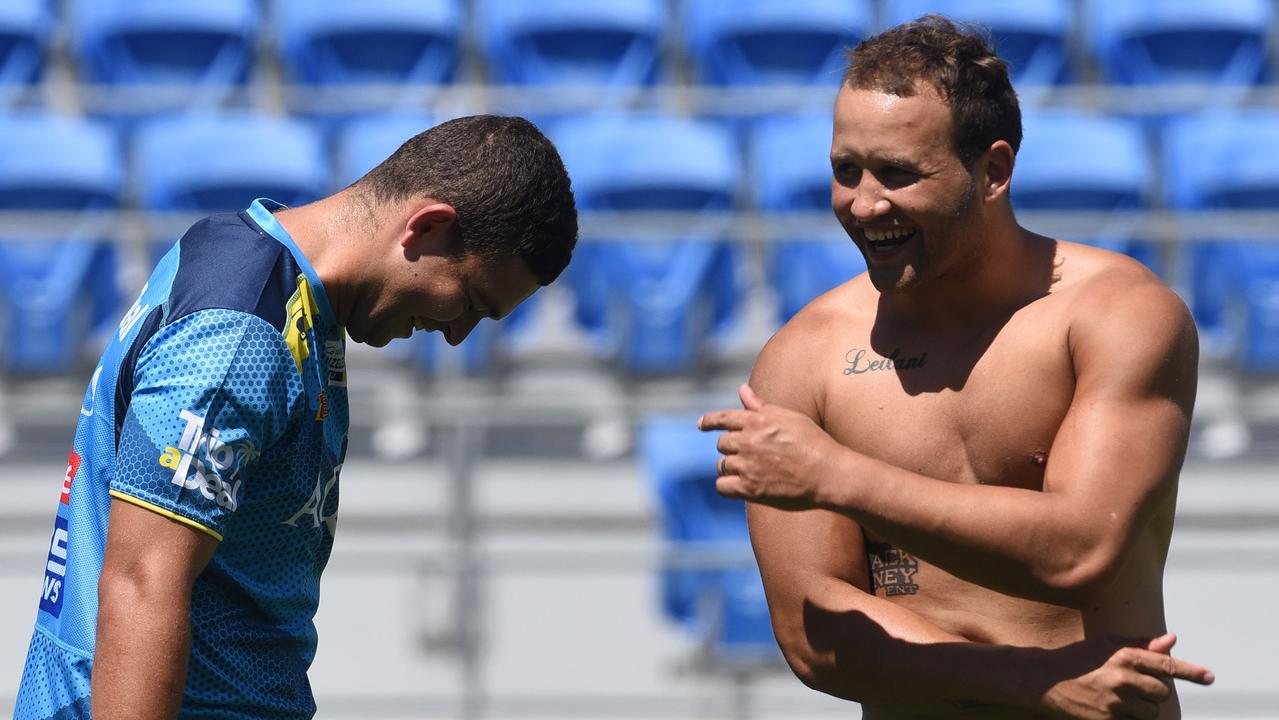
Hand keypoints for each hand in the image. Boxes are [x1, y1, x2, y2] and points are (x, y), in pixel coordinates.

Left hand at [698, 384, 844, 509]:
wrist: (828, 473)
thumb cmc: (813, 443)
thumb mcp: (789, 417)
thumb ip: (760, 405)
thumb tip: (742, 388)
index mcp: (756, 421)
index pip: (722, 418)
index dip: (709, 421)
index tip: (701, 425)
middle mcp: (748, 441)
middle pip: (722, 443)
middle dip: (732, 448)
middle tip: (750, 454)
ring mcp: (747, 466)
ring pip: (722, 465)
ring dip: (731, 467)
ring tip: (751, 470)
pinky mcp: (749, 489)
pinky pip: (722, 486)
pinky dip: (727, 486)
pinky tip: (738, 485)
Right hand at [1039, 633, 1213, 718]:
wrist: (1043, 679)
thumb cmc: (1077, 659)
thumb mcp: (1107, 645)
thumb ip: (1141, 645)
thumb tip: (1172, 638)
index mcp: (1125, 656)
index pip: (1167, 665)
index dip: (1191, 671)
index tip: (1210, 677)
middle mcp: (1123, 679)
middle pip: (1161, 693)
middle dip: (1152, 692)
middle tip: (1129, 687)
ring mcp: (1115, 702)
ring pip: (1150, 712)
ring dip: (1141, 709)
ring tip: (1118, 699)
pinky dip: (1128, 718)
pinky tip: (1112, 710)